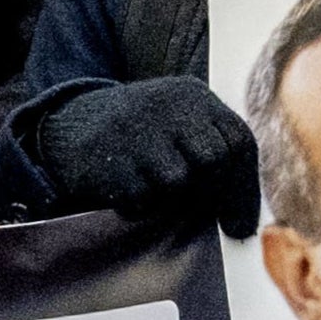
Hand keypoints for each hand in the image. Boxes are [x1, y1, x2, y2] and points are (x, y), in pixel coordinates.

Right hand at [22, 75, 260, 237]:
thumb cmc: (141, 132)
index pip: (238, 141)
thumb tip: (243, 214)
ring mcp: (140, 130)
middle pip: (214, 158)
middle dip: (215, 193)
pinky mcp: (114, 158)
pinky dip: (138, 203)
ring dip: (169, 194)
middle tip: (209, 214)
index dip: (245, 187)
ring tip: (150, 181)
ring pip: (179, 181)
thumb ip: (212, 147)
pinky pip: (142, 198)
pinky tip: (127, 184)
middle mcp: (169, 107)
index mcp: (193, 96)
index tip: (240, 223)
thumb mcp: (180, 121)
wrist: (74, 122)